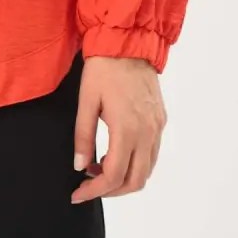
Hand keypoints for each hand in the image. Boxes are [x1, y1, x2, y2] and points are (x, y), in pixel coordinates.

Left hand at [71, 55, 166, 202]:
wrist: (128, 42)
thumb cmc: (103, 68)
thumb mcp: (86, 100)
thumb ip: (83, 136)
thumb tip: (79, 166)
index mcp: (127, 129)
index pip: (113, 176)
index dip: (94, 191)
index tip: (77, 194)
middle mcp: (147, 133)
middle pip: (135, 181)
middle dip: (111, 191)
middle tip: (88, 186)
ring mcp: (157, 127)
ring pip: (147, 170)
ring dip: (124, 179)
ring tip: (98, 168)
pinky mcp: (160, 120)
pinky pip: (152, 154)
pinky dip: (135, 163)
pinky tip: (115, 153)